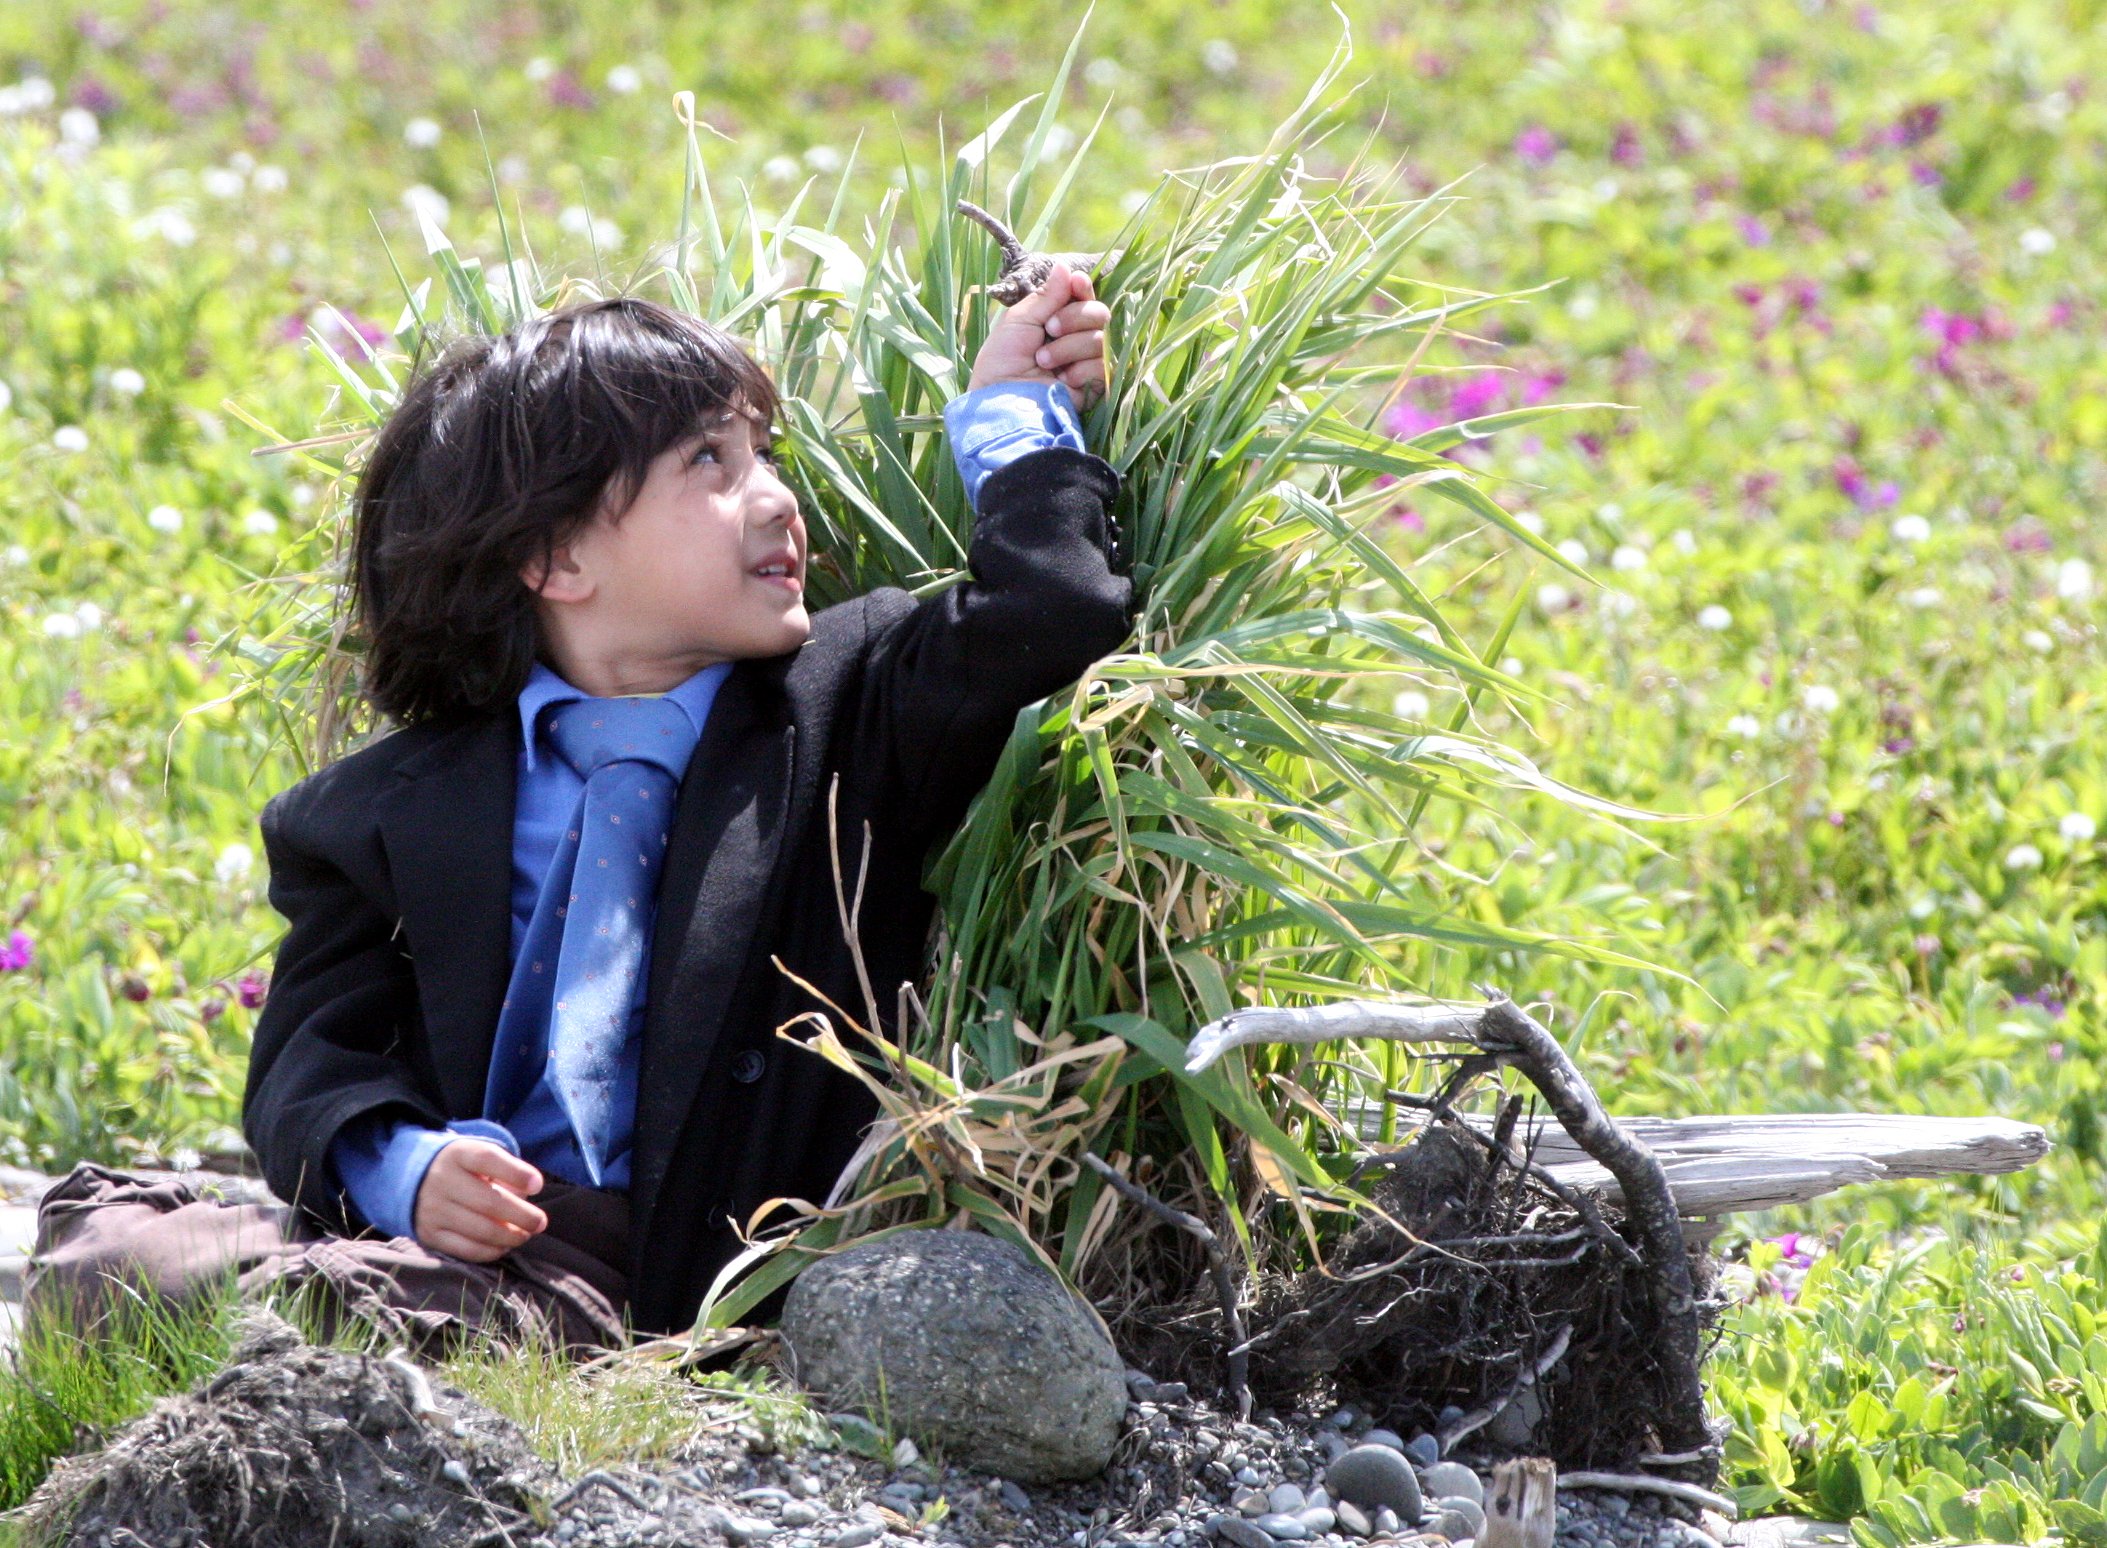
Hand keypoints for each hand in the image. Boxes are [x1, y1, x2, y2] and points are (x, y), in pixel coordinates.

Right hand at [412, 1138, 547, 1261]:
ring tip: (525, 1235)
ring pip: (481, 1230)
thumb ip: (506, 1170)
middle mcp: (442, 1180)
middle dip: (522, 1216)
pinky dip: (491, 1251)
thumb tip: (525, 1197)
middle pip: (489, 1201)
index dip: (516, 1173)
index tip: (538, 1185)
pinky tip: (504, 1246)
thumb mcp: (480, 1156)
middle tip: (540, 1222)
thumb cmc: (462, 1168)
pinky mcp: (429, 1234)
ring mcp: (433, 1209)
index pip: (488, 1159)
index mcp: (458, 1154)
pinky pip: (466, 1249)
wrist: (413, 1179)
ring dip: (510, 1236)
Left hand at [966, 260, 1110, 409]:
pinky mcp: (1096, 385)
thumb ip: (1046, 296)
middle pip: (1099, 312)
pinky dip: (1080, 370)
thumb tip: (1065, 267)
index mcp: (1057, 320)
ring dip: (1069, 347)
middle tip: (1050, 330)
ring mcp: (1087, 362)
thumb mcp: (1019, 321)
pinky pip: (1104, 364)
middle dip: (1074, 318)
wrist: (1003, 400)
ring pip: (1101, 337)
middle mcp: (1075, 338)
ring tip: (1044, 362)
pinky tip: (1062, 380)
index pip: (1082, 296)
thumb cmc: (1002, 361)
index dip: (1083, 288)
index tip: (1076, 283)